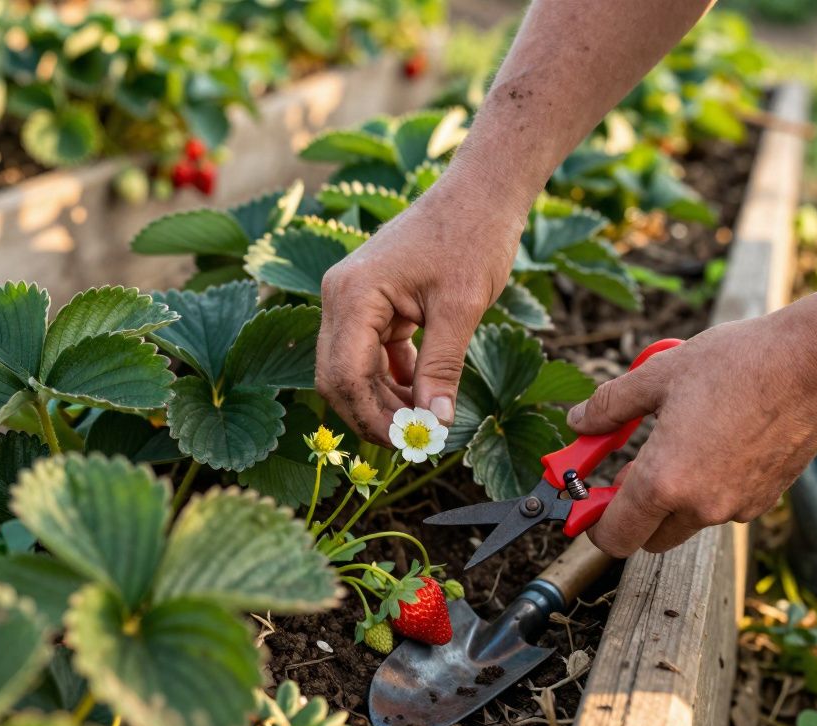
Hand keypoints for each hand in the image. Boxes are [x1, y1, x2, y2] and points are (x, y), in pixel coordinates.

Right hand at [316, 182, 521, 442]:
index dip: (370, 417)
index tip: (408, 442)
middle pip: (337, 377)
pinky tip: (422, 395)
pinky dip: (392, 377)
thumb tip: (434, 423)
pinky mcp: (371, 302)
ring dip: (382, 399)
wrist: (480, 192)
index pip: (343, 375)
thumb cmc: (472, 236)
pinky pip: (370, 352)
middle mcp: (340, 296)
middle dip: (371, 413)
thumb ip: (442, 368)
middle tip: (413, 441)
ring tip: (424, 420)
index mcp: (353, 294)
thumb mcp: (462, 308)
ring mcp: (352, 299)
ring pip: (352, 369)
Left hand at [567, 314, 816, 557]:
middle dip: (632, 514)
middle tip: (627, 471)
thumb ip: (609, 406)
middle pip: (649, 538)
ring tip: (677, 440)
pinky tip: (715, 442)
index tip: (588, 501)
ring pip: (687, 522)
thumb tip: (579, 422)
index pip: (615, 537)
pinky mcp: (766, 500)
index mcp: (665, 481)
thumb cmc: (737, 363)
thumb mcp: (657, 375)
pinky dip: (708, 488)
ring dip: (672, 499)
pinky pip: (722, 507)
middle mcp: (701, 507)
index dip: (594, 525)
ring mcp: (737, 508)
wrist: (816, 364)